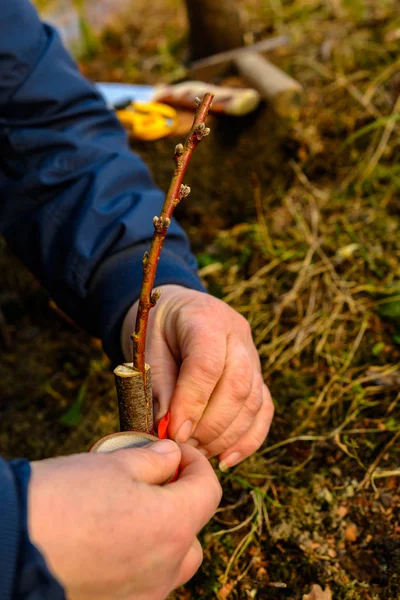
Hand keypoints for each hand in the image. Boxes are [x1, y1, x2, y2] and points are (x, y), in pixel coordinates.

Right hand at [29, 440, 220, 599]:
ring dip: (164, 533)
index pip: (210, 491)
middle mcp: (166, 568)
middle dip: (182, 501)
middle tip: (154, 480)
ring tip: (131, 510)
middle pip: (193, 530)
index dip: (197, 464)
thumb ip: (154, 460)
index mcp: (173, 526)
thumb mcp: (114, 463)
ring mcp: (144, 593)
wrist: (11, 545)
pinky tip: (112, 538)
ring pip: (173, 561)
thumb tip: (172, 457)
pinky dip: (141, 558)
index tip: (177, 452)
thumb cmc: (63, 499)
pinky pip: (146, 581)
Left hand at [122, 285, 273, 469]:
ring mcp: (253, 355)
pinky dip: (248, 439)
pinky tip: (226, 459)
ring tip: (197, 453)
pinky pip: (263, 410)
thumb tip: (166, 429)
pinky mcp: (258, 375)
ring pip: (253, 402)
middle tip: (184, 447)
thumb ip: (158, 385)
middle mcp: (238, 335)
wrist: (177, 310)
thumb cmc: (157, 330)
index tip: (175, 432)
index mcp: (206, 318)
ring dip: (226, 436)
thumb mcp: (148, 348)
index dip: (192, 403)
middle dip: (210, 426)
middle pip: (238, 386)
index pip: (207, 365)